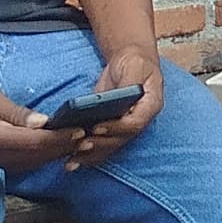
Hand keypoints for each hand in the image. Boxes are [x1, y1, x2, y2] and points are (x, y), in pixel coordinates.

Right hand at [0, 73, 73, 174]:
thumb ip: (16, 113)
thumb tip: (43, 123)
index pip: (34, 142)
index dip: (59, 138)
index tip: (79, 131)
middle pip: (33, 157)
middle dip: (60, 149)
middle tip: (85, 140)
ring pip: (25, 164)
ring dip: (49, 156)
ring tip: (71, 145)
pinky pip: (14, 163)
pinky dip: (33, 158)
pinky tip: (45, 150)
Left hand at [58, 51, 163, 167]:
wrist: (131, 61)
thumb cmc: (135, 61)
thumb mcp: (134, 65)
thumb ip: (129, 81)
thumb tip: (123, 94)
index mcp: (150, 106)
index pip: (136, 123)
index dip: (117, 128)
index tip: (97, 128)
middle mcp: (139, 120)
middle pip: (121, 140)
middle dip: (100, 145)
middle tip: (80, 146)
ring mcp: (125, 126)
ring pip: (110, 147)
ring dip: (91, 156)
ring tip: (71, 161)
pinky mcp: (112, 128)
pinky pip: (102, 145)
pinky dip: (87, 154)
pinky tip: (71, 160)